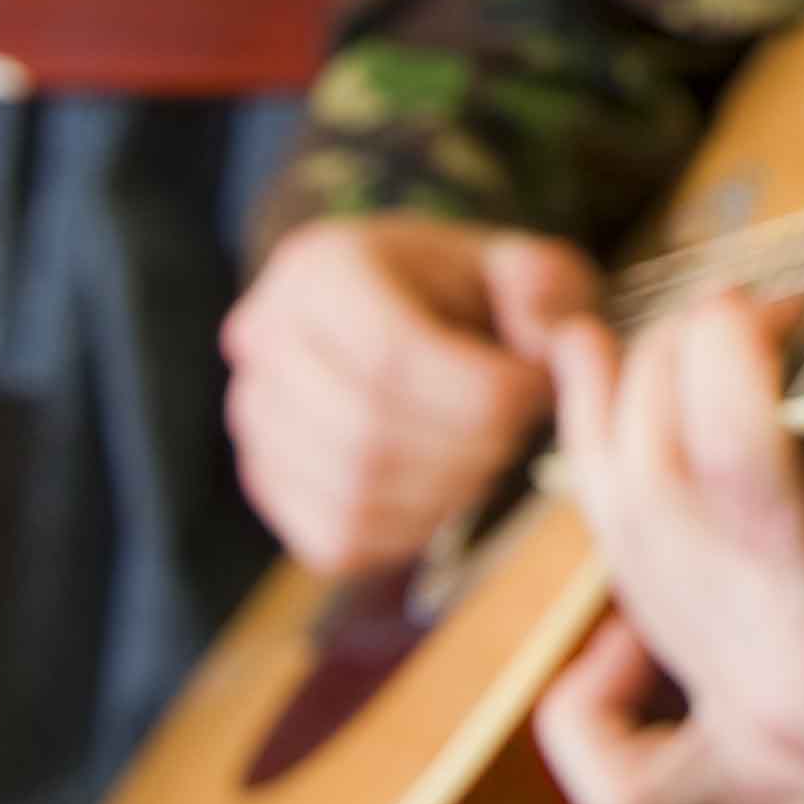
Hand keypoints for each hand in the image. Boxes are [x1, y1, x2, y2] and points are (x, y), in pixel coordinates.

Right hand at [221, 215, 599, 574]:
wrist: (421, 321)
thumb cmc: (478, 294)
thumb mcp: (525, 266)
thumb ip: (548, 286)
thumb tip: (549, 332)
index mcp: (322, 266)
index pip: (387, 354)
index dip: (479, 391)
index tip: (537, 393)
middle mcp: (264, 338)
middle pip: (367, 428)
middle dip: (470, 446)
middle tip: (520, 431)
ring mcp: (254, 417)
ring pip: (352, 491)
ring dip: (449, 490)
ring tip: (492, 453)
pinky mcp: (269, 485)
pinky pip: (340, 537)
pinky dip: (413, 528)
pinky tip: (451, 486)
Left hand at [533, 292, 803, 803]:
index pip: (733, 458)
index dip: (729, 349)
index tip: (773, 300)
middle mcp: (773, 693)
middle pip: (649, 502)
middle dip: (659, 373)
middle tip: (722, 318)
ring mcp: (748, 749)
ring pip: (624, 587)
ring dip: (607, 462)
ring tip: (626, 371)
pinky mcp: (750, 789)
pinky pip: (617, 765)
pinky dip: (590, 689)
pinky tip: (623, 626)